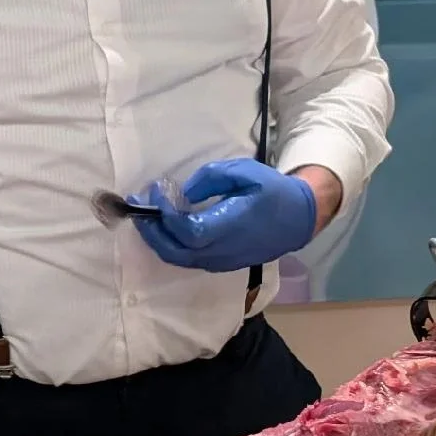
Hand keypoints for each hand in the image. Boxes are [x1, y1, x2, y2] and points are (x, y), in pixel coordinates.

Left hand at [134, 159, 320, 272]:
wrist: (297, 218)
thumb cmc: (271, 190)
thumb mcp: (243, 171)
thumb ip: (209, 179)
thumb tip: (181, 194)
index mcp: (232, 227)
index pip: (188, 231)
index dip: (166, 214)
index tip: (156, 191)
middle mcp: (224, 250)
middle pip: (175, 251)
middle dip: (151, 230)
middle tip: (138, 206)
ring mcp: (221, 261)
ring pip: (178, 258)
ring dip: (157, 239)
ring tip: (146, 215)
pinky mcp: (220, 264)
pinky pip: (187, 259)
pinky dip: (169, 244)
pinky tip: (164, 226)